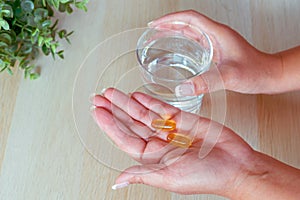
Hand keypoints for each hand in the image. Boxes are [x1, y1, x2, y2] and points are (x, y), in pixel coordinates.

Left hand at [91, 88, 254, 196]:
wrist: (236, 165)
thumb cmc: (206, 176)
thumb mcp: (170, 177)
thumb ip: (143, 174)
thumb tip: (118, 181)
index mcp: (152, 158)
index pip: (124, 138)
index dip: (109, 124)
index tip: (96, 111)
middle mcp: (158, 142)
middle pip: (130, 123)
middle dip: (113, 109)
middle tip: (98, 97)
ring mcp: (170, 129)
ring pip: (143, 113)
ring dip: (127, 102)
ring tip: (112, 92)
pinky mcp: (183, 118)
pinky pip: (162, 107)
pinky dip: (149, 100)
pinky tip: (136, 95)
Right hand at [149, 10, 281, 94]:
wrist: (269, 75)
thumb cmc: (256, 71)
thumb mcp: (229, 77)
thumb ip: (206, 82)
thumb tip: (182, 88)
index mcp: (217, 34)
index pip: (190, 18)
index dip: (170, 19)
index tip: (156, 24)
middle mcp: (216, 35)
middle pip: (188, 23)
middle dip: (169, 24)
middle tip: (153, 30)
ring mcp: (217, 42)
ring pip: (191, 32)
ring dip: (175, 32)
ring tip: (160, 37)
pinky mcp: (218, 51)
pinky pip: (196, 42)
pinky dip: (184, 43)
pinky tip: (178, 52)